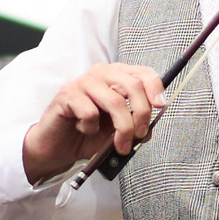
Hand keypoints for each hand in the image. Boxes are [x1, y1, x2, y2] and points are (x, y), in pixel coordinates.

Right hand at [23, 62, 166, 182]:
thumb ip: (136, 126)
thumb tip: (150, 128)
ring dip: (122, 128)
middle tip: (139, 135)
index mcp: (117, 77)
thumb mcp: (118, 132)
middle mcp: (101, 74)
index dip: (155, 88)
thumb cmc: (89, 135)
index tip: (160, 106)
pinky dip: (91, 127)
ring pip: (114, 101)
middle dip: (141, 114)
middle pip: (132, 85)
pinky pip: (89, 112)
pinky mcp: (67, 94)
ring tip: (119, 145)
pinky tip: (85, 129)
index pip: (142, 73)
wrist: (58, 147)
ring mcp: (83, 82)